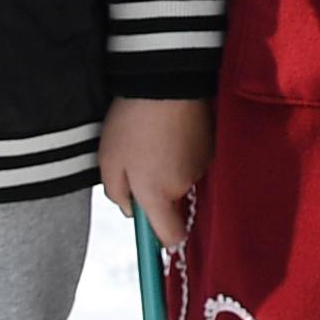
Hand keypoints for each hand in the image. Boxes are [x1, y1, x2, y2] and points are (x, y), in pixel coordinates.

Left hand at [98, 95, 209, 250]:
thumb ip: (118, 195)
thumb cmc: (131, 122)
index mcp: (157, 194)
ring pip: (183, 178)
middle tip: (137, 163)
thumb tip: (131, 208)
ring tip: (153, 139)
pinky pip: (193, 158)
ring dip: (169, 167)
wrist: (165, 80)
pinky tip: (169, 130)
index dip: (162, 239)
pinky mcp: (211, 144)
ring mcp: (202, 164)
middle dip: (157, 190)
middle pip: (173, 202)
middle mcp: (184, 184)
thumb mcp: (108, 162)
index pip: (170, 236)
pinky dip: (182, 151)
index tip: (152, 233)